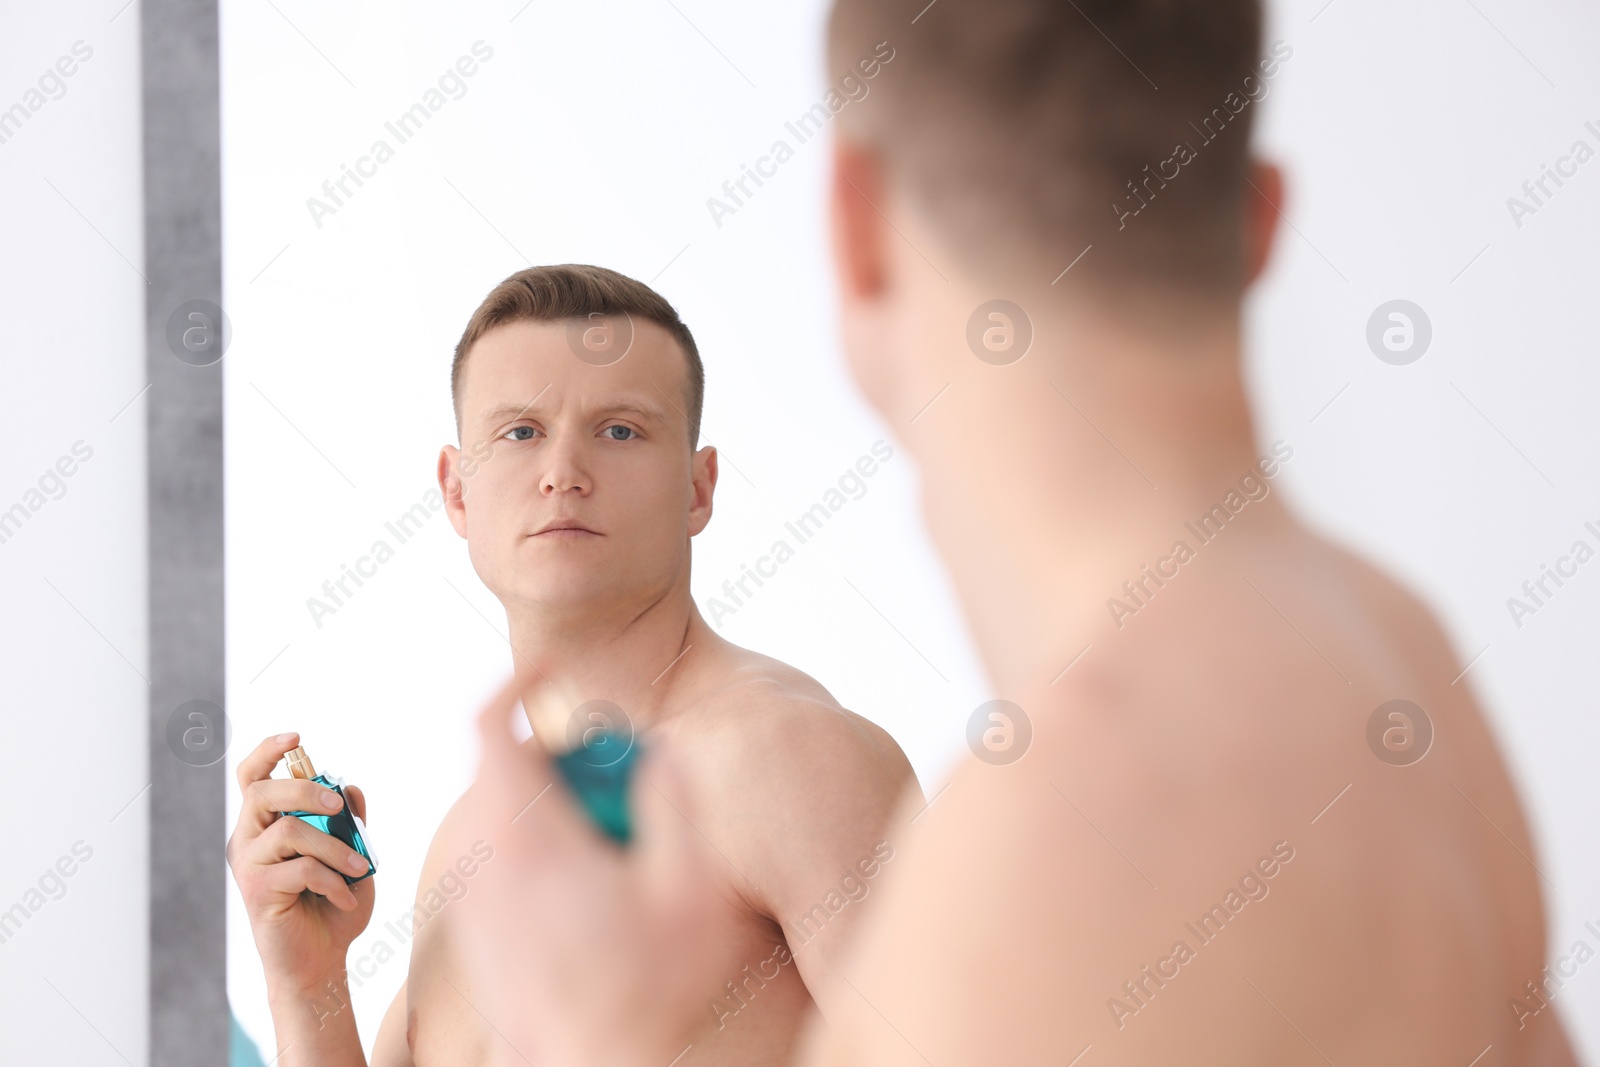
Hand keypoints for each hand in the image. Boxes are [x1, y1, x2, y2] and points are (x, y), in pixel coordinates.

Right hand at [226, 732, 376, 996]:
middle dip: (304, 791)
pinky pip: (301, 869)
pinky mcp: (257, 891)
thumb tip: (350, 787)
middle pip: (262, 793)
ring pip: (290, 831)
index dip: (267, 751)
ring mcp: (248, 866)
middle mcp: (248, 840)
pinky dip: (334, 880)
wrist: (321, 960)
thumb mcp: (351, 855)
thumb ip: (348, 822)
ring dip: (335, 847)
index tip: (296, 737)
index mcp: (265, 824)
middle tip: (339, 808)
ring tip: (359, 867)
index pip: (251, 777)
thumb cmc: (332, 905)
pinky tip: (346, 896)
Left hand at [446, 667, 733, 1066]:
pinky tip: (598, 899)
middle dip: (557, 762)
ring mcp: (478, 916)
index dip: (515, 683)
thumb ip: (675, 804)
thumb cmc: (656, 994)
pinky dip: (539, 860)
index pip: (490, 730)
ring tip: (616, 850)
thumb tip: (658, 753)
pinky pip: (502, 874)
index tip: (549, 667)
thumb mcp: (695, 888)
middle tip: (617, 781)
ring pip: (500, 827)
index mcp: (527, 844)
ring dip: (549, 813)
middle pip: (502, 778)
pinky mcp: (482, 950)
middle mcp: (486, 874)